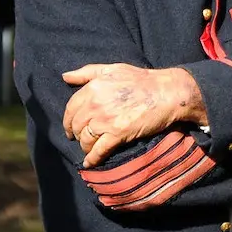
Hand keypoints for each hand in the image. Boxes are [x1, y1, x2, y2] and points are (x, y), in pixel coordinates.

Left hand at [61, 63, 205, 166]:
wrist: (166, 92)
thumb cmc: (141, 79)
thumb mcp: (111, 69)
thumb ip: (86, 72)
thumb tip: (65, 76)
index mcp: (92, 88)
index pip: (70, 109)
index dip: (68, 121)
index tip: (71, 127)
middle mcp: (95, 104)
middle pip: (76, 126)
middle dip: (77, 135)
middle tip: (80, 139)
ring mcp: (105, 120)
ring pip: (86, 140)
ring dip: (86, 147)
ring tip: (89, 149)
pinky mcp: (118, 134)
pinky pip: (99, 151)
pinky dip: (92, 159)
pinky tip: (89, 163)